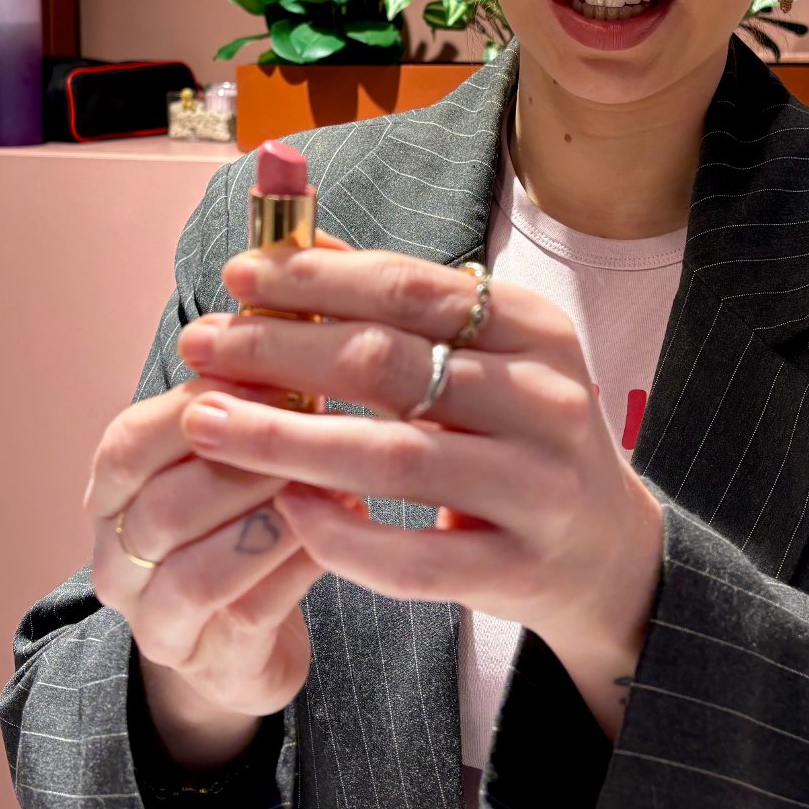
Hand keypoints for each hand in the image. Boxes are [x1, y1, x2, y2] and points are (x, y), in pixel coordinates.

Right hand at [83, 376, 342, 766]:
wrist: (236, 641)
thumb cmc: (237, 520)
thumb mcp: (226, 453)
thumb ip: (243, 397)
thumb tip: (294, 311)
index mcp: (112, 491)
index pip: (130, 442)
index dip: (203, 405)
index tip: (277, 374)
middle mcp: (116, 559)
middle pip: (163, 506)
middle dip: (246, 463)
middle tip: (320, 426)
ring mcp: (154, 621)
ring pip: (198, 571)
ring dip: (272, 520)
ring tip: (334, 480)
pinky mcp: (210, 665)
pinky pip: (250, 614)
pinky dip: (298, 566)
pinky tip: (344, 531)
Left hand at [174, 246, 664, 692]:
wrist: (608, 555)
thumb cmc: (520, 438)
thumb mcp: (483, 358)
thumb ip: (396, 304)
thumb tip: (300, 240)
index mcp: (532, 329)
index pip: (409, 288)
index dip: (315, 279)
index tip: (237, 277)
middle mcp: (545, 399)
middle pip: (390, 363)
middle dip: (281, 350)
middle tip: (200, 344)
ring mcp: (538, 489)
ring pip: (395, 459)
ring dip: (287, 439)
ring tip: (208, 423)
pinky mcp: (521, 569)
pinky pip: (414, 559)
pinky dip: (342, 535)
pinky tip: (284, 509)